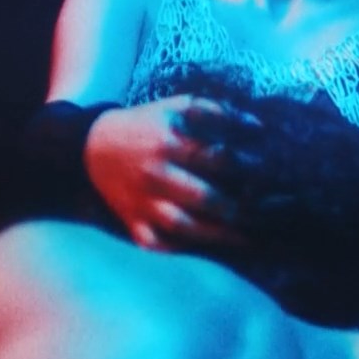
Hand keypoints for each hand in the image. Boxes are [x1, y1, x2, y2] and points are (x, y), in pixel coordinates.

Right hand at [84, 95, 259, 250]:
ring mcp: (143, 202)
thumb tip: (257, 126)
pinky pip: (157, 243)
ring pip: (183, 226)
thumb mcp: (176, 107)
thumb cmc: (145, 125)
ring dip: (215, 235)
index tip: (265, 172)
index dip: (245, 167)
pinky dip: (178, 250)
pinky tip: (203, 251)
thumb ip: (217, 111)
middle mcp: (156, 174)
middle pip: (202, 197)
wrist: (92, 147)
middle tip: (258, 212)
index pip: (216, 158)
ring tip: (242, 237)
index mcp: (168, 143)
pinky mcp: (133, 222)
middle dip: (234, 207)